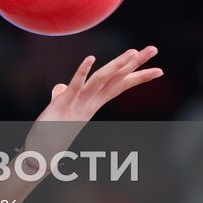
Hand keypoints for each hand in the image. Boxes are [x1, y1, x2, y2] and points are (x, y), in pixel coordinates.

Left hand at [41, 46, 161, 121]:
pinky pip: (75, 85)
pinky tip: (90, 58)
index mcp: (93, 102)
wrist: (43, 153)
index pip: (119, 85)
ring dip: (117, 65)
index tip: (159, 70)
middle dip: (136, 64)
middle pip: (117, 78)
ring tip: (133, 52)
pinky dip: (83, 71)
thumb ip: (62, 95)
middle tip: (153, 49)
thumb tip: (59, 87)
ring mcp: (79, 102)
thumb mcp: (60, 108)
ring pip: (101, 79)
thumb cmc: (53, 132)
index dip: (138, 76)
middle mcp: (90, 102)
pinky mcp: (63, 103)